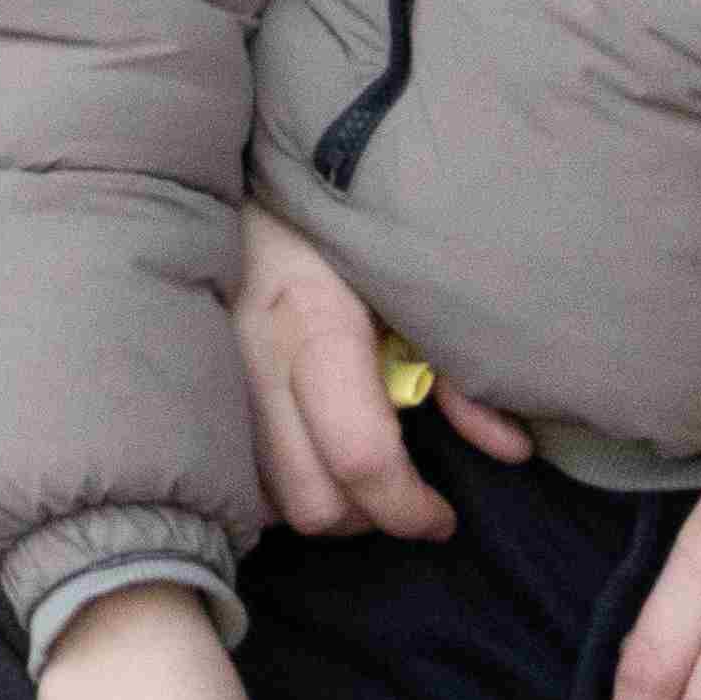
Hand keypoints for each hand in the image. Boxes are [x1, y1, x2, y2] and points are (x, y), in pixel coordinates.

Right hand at [232, 201, 524, 534]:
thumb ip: (458, 369)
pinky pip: (234, 474)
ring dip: (320, 502)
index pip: (360, 458)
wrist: (226, 182)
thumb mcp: (405, 284)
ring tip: (351, 471)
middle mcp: (255, 361)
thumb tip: (511, 449)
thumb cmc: (332, 229)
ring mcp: (212, 377)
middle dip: (366, 517)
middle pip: (312, 502)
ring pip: (268, 500)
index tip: (441, 515)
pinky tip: (302, 451)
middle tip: (397, 492)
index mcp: (317, 328)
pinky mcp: (190, 386)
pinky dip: (275, 482)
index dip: (410, 508)